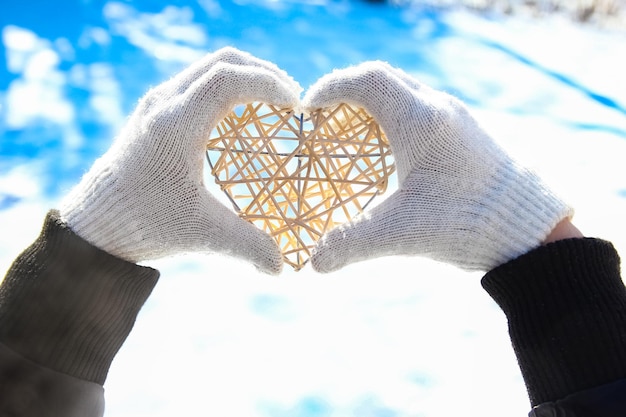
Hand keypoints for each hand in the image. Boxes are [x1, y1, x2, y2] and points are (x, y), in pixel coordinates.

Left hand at [60, 47, 301, 273]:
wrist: (96, 222)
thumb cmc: (147, 224)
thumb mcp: (201, 235)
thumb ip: (247, 247)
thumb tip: (282, 267)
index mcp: (175, 126)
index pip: (228, 80)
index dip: (268, 84)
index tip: (295, 105)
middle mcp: (164, 103)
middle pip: (223, 61)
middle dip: (263, 73)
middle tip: (290, 98)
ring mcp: (157, 101)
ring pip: (209, 65)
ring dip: (245, 75)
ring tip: (271, 100)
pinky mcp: (154, 108)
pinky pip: (197, 78)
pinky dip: (226, 84)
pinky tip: (241, 113)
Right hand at [302, 61, 572, 271]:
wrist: (530, 227)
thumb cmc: (466, 222)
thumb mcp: (402, 233)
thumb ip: (352, 244)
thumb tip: (314, 263)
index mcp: (419, 121)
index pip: (367, 81)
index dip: (332, 87)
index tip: (309, 105)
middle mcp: (437, 108)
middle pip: (383, 77)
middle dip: (347, 89)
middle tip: (324, 113)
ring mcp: (455, 115)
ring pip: (404, 88)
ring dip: (372, 98)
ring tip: (350, 125)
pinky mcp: (465, 129)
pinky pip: (420, 103)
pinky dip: (393, 110)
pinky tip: (388, 143)